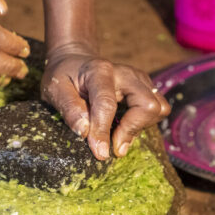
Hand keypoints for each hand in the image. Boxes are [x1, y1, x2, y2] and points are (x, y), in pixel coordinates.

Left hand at [42, 45, 170, 159]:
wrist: (75, 61)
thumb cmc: (63, 77)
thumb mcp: (55, 89)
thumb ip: (69, 109)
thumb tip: (85, 132)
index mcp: (100, 71)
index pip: (107, 104)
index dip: (103, 131)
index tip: (100, 153)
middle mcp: (126, 73)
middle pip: (148, 104)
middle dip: (132, 129)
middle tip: (113, 146)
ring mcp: (140, 79)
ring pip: (158, 108)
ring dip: (140, 127)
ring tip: (118, 135)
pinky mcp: (146, 87)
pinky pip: (157, 110)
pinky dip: (144, 124)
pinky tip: (123, 127)